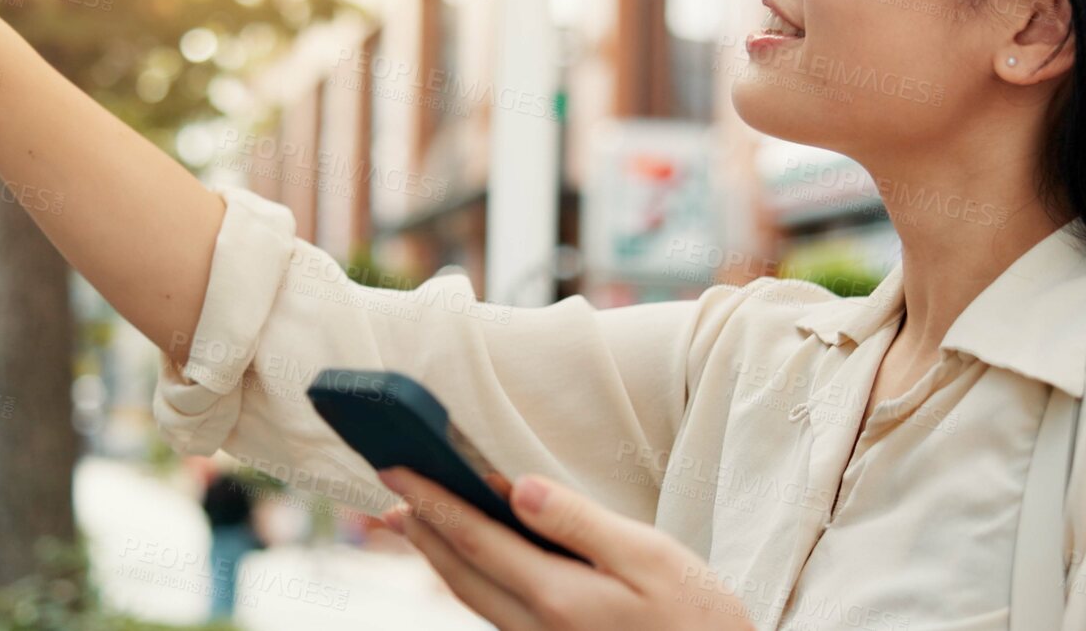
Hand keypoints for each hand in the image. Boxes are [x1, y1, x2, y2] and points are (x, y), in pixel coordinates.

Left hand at [379, 468, 757, 630]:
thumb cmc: (698, 615)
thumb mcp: (650, 556)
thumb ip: (578, 522)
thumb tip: (518, 488)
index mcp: (558, 597)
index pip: (476, 540)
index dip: (431, 501)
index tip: (395, 470)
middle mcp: (537, 627)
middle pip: (460, 573)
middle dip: (420, 530)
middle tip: (387, 492)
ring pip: (472, 596)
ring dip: (437, 555)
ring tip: (411, 520)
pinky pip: (494, 609)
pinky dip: (469, 576)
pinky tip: (469, 557)